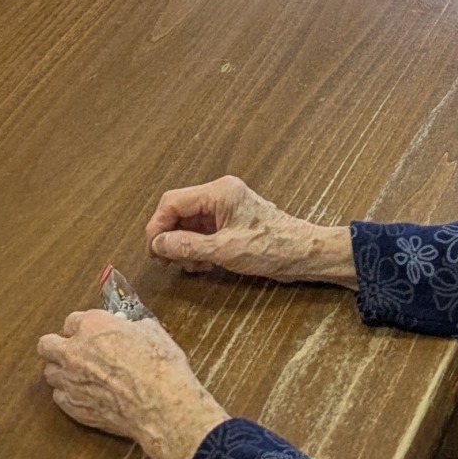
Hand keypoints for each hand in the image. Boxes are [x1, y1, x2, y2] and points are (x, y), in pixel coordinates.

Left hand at [38, 309, 227, 458]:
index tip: (90, 333)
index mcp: (93, 326)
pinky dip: (69, 395)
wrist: (161, 406)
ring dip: (62, 372)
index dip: (82, 328)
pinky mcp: (73, 406)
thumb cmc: (160, 368)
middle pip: (46, 345)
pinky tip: (85, 395)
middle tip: (73, 351)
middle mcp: (74, 351)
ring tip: (79, 376)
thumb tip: (130, 329)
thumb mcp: (152, 333)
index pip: (72, 321)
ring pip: (50, 372)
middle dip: (57, 346)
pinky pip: (59, 397)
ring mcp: (70, 381)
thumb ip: (132, 328)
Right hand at [147, 176, 357, 286]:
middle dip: (171, 237)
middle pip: (180, 211)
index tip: (153, 251)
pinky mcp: (232, 221)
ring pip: (190, 223)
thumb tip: (159, 244)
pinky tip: (204, 263)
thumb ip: (187, 246)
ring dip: (185, 245)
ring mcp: (226, 207)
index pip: (173, 202)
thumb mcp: (224, 250)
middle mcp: (221, 194)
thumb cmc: (272, 248)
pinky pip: (204, 231)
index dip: (158, 226)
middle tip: (166, 262)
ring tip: (192, 265)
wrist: (304, 254)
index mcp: (219, 192)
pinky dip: (198, 247)